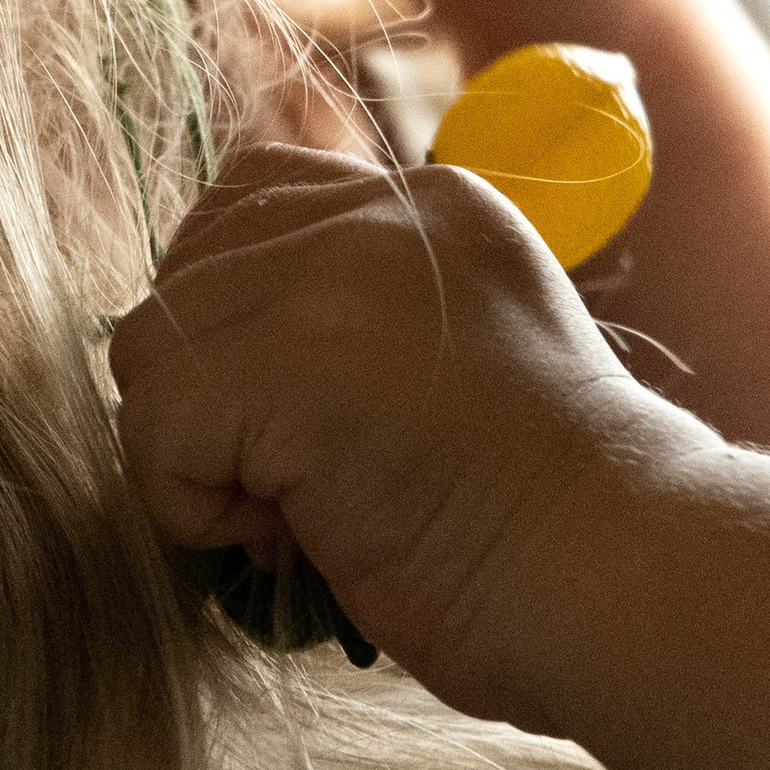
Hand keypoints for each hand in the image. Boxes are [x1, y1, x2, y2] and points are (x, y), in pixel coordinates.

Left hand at [107, 139, 676, 723]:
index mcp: (432, 204)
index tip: (300, 417)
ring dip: (196, 451)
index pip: (253, 202)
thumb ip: (365, 320)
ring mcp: (331, 277)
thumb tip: (224, 365)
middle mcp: (379, 213)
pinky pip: (155, 426)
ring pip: (152, 347)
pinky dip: (192, 506)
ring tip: (297, 512)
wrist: (618, 567)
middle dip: (209, 387)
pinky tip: (293, 536)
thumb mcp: (462, 359)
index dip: (240, 313)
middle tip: (297, 480)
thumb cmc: (548, 517)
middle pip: (187, 270)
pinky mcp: (287, 363)